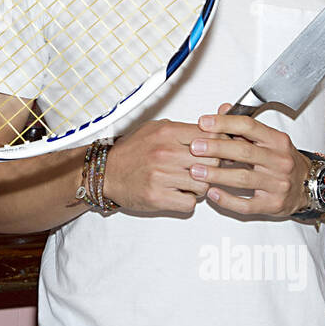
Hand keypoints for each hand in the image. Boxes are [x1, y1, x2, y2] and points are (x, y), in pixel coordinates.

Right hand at [103, 120, 224, 214]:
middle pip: (212, 162)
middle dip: (211, 168)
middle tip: (201, 169)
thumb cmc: (132, 152)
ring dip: (199, 186)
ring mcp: (161, 176)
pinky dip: (187, 200)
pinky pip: (190, 203)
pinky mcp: (158, 197)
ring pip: (203, 185)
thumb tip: (215, 122)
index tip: (217, 151)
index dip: (218, 146)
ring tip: (187, 182)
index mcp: (166, 133)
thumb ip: (184, 128)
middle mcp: (165, 153)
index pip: (211, 137)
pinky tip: (177, 193)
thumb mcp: (155, 129)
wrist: (105, 173)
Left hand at [186, 104, 309, 217]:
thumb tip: (222, 109)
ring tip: (195, 171)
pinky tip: (212, 193)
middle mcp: (280, 161)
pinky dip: (227, 199)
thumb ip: (244, 126)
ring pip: (243, 178)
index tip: (203, 123)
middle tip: (195, 147)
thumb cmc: (282, 160)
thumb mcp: (270, 139)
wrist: (310, 186)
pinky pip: (247, 205)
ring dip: (217, 174)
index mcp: (277, 141)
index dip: (224, 123)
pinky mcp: (273, 205)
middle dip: (216, 148)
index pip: (249, 126)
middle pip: (245, 152)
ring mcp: (278, 184)